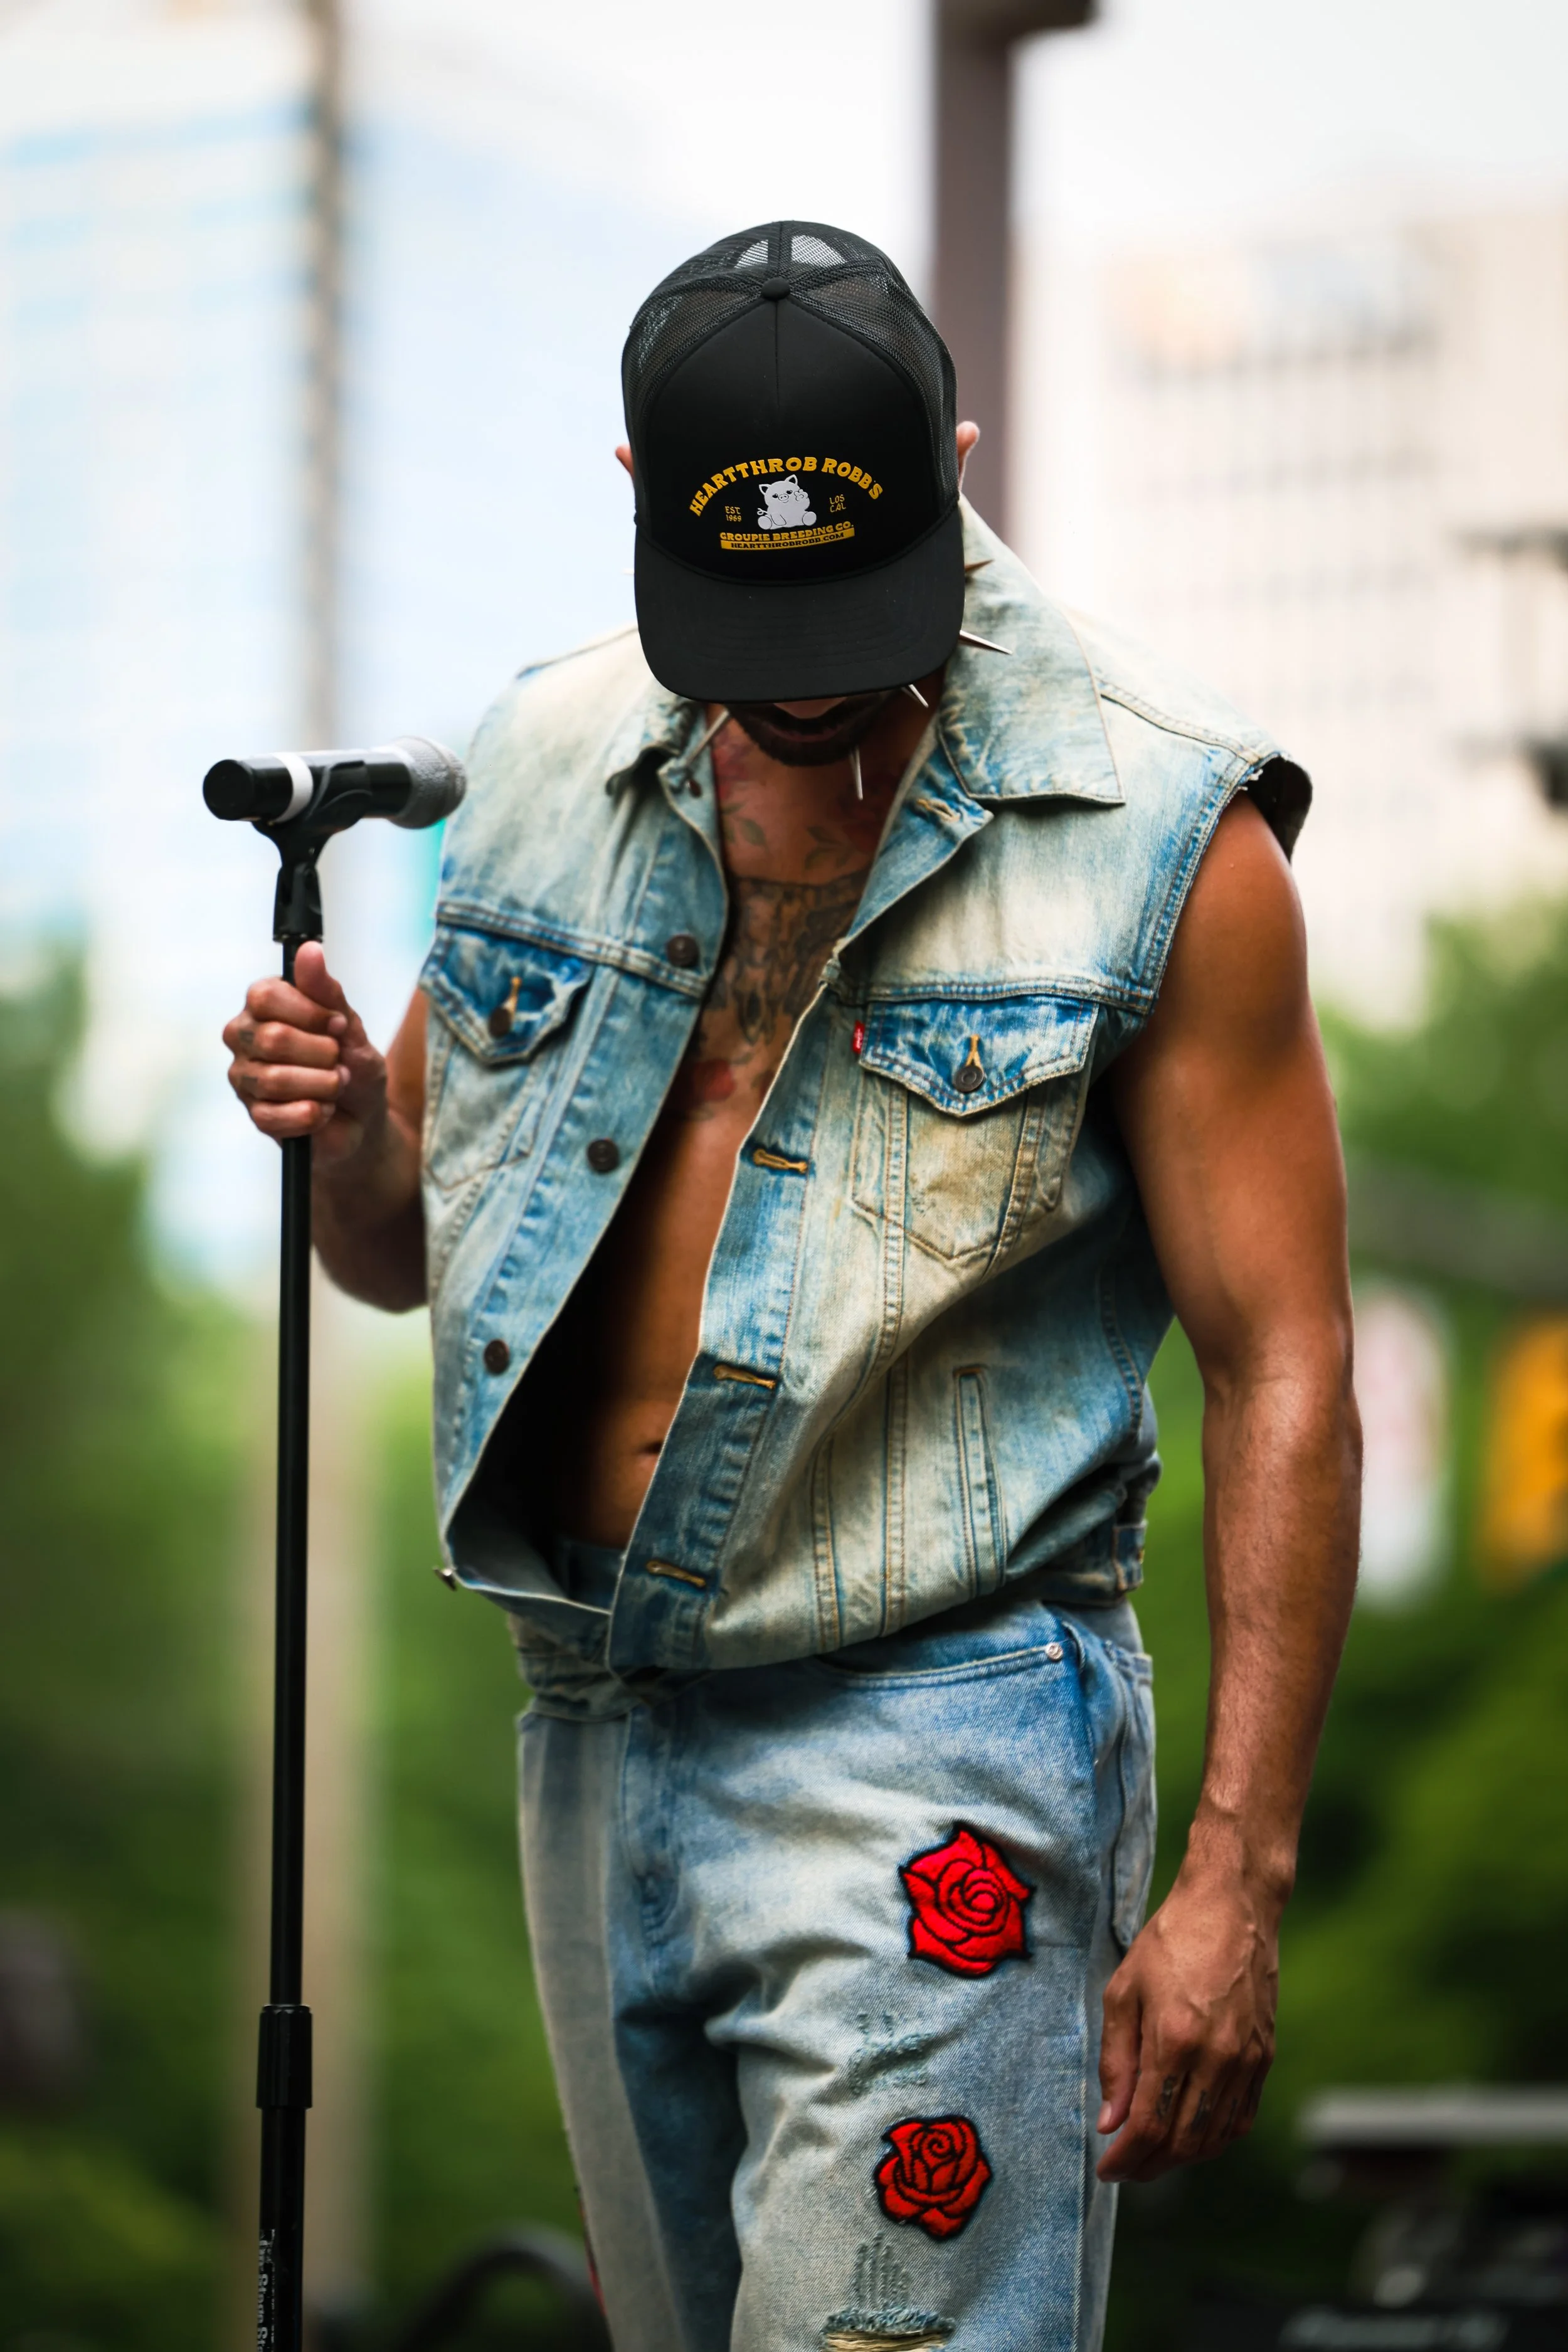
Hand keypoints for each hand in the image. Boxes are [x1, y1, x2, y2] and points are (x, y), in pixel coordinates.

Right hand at [222, 943, 386, 1172]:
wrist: (365, 1115)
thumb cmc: (353, 1063)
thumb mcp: (350, 1025)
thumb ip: (326, 991)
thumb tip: (309, 949)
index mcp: (263, 1005)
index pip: (265, 996)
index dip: (311, 1013)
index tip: (338, 1025)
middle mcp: (244, 1037)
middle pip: (274, 1038)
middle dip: (323, 1053)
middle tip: (338, 1060)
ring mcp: (245, 1077)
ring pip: (275, 1080)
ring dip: (322, 1085)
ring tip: (335, 1085)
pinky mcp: (255, 1115)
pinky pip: (275, 1116)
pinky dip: (313, 1114)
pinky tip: (323, 1109)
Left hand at [1095, 1864, 1278, 2180]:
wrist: (1231, 1907)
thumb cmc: (1169, 1942)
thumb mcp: (1124, 1991)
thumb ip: (1116, 2060)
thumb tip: (1110, 2121)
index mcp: (1175, 2039)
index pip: (1149, 2124)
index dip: (1126, 2157)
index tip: (1107, 2171)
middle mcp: (1217, 2057)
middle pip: (1183, 2141)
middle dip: (1150, 2165)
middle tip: (1125, 2169)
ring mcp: (1246, 2060)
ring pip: (1215, 2137)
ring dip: (1181, 2157)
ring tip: (1152, 2156)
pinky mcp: (1264, 2056)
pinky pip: (1241, 2118)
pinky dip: (1215, 2138)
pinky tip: (1191, 2135)